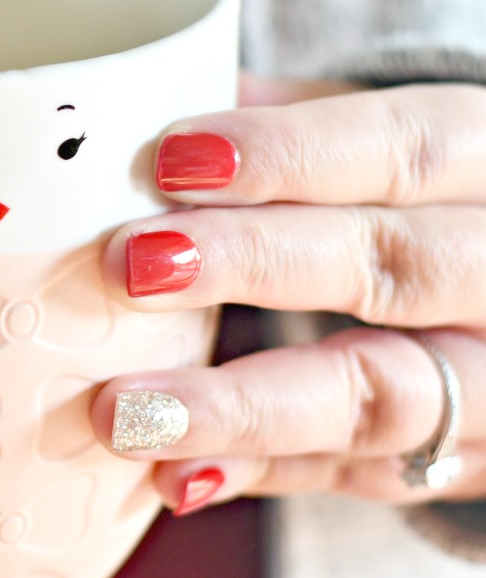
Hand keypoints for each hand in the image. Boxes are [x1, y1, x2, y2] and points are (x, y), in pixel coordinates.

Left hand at [92, 76, 485, 513]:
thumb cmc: (439, 207)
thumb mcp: (401, 149)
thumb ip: (303, 125)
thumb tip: (158, 100)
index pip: (410, 148)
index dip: (293, 155)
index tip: (173, 158)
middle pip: (396, 265)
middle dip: (256, 262)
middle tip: (132, 266)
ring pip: (379, 398)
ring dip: (239, 406)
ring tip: (124, 410)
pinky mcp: (458, 463)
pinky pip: (357, 477)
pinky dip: (260, 473)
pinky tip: (174, 477)